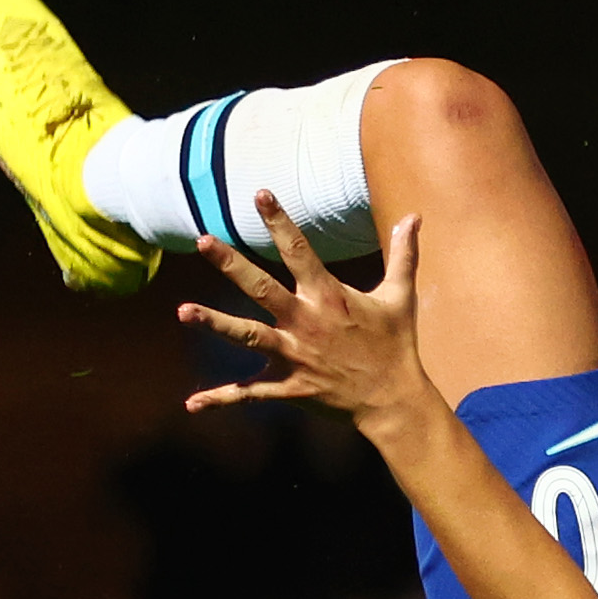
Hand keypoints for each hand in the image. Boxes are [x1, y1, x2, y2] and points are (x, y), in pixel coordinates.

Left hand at [174, 197, 437, 440]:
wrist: (394, 400)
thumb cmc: (396, 346)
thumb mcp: (401, 297)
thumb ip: (403, 255)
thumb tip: (414, 216)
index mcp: (329, 298)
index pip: (299, 251)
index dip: (279, 221)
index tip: (260, 194)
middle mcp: (306, 323)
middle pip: (262, 289)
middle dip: (232, 265)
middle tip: (204, 241)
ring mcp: (294, 356)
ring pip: (248, 337)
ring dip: (215, 323)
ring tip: (182, 311)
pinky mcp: (290, 387)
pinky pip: (250, 393)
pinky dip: (221, 399)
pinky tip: (192, 404)